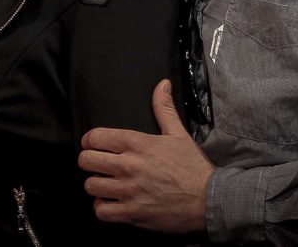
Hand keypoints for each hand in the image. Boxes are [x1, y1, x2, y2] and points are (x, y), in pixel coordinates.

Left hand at [78, 79, 213, 232]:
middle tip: (99, 166)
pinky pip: (101, 211)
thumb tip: (162, 84)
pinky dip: (103, 208)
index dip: (89, 142)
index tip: (94, 147)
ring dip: (96, 186)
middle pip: (85, 161)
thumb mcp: (178, 134)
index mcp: (136, 143)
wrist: (212, 200)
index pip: (93, 137)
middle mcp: (128, 165)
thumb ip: (164, 108)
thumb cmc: (194, 168)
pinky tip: (112, 203)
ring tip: (106, 185)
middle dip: (89, 162)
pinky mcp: (133, 212)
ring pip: (90, 186)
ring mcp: (129, 190)